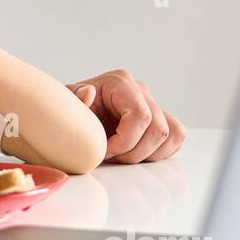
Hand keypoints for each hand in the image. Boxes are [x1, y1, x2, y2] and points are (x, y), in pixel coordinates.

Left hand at [67, 70, 183, 162]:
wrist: (70, 118)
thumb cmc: (69, 112)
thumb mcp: (64, 105)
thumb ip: (75, 100)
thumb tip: (89, 93)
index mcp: (120, 82)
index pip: (140, 116)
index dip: (125, 142)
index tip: (104, 151)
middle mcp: (140, 91)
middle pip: (158, 129)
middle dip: (134, 152)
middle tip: (110, 157)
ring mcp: (153, 105)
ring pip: (172, 134)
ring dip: (148, 154)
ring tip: (121, 156)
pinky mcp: (159, 119)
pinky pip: (175, 139)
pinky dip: (158, 153)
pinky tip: (134, 154)